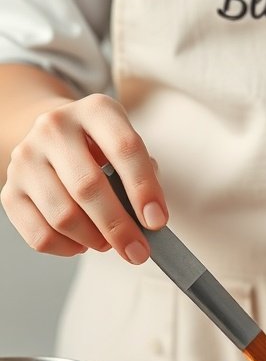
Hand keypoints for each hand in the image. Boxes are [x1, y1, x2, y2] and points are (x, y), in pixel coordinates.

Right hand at [0, 93, 167, 261]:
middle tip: (138, 251)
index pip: (124, 148)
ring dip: (94, 240)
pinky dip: (68, 248)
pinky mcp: (10, 191)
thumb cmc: (100, 148)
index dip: (143, 188)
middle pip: (88, 186)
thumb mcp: (125, 144)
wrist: (53, 137)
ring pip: (63, 216)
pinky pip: (40, 235)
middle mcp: (54, 127)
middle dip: (119, 227)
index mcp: (94, 110)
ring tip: (109, 243)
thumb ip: (141, 175)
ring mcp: (26, 158)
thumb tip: (146, 219)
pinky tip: (82, 243)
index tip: (156, 221)